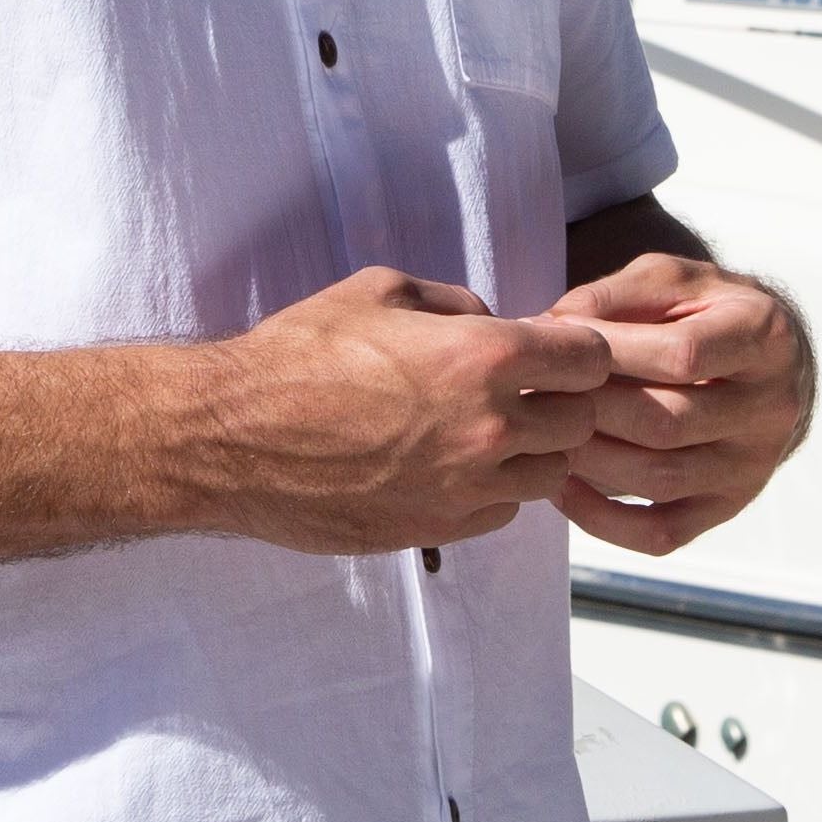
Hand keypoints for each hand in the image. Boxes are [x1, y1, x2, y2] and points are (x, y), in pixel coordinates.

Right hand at [196, 267, 616, 557]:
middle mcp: (489, 429)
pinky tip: (454, 467)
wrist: (233, 437)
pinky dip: (494, 491)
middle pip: (579, 422)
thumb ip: (453, 303)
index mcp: (482, 358)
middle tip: (523, 390)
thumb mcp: (378, 291)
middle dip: (560, 401)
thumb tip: (490, 322)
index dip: (575, 350)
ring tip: (488, 432)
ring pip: (549, 475)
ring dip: (532, 451)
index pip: (588, 358)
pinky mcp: (438, 531)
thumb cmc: (297, 354)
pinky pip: (502, 513)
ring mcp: (466, 488)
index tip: (553, 350)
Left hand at [546, 253, 813, 560]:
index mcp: (764, 337)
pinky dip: (603, 520)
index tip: (557, 341)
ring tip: (542, 434)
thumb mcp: (669, 281)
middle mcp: (771, 407)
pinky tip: (562, 487)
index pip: (684, 355)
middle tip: (536, 393)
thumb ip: (615, 295)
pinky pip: (663, 533)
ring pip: (662, 478)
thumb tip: (552, 326)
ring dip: (589, 460)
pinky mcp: (727, 507)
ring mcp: (752, 465)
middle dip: (592, 408)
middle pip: (670, 422)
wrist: (764, 361)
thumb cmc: (701, 311)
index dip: (612, 350)